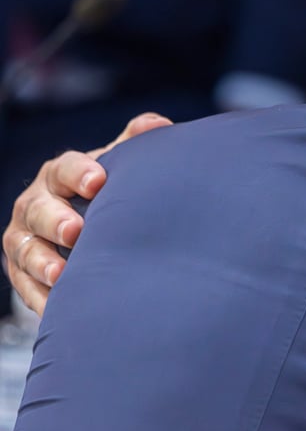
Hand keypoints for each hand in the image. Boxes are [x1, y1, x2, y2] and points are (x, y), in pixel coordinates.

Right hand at [2, 112, 171, 313]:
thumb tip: (159, 125)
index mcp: (61, 173)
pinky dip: (38, 294)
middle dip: (55, 220)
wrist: (89, 224)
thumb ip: (135, 143)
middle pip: (37, 209)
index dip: (79, 173)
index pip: (64, 168)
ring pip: (24, 248)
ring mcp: (25, 237)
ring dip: (41, 261)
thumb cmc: (108, 190)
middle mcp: (36, 202)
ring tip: (62, 275)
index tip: (98, 182)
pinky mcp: (21, 270)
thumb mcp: (120, 165)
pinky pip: (24, 284)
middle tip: (77, 231)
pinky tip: (56, 305)